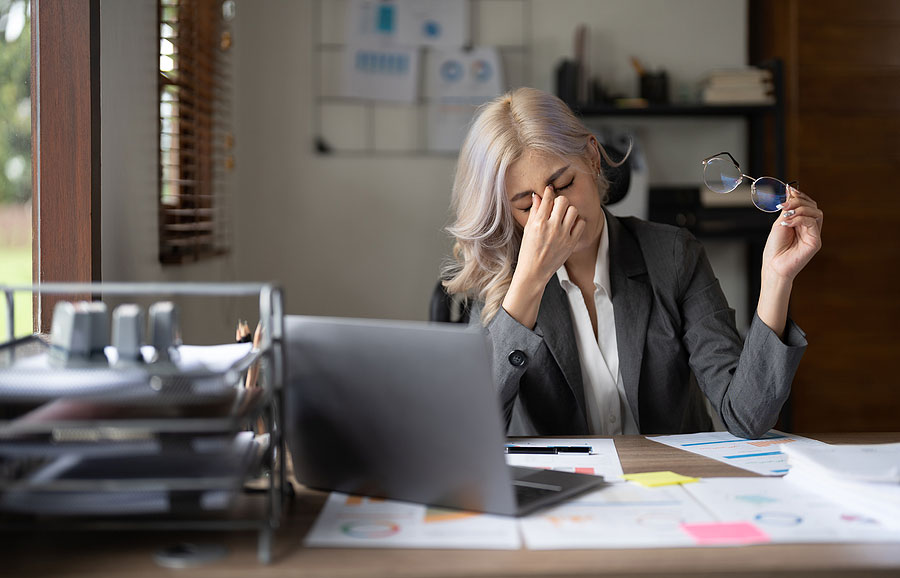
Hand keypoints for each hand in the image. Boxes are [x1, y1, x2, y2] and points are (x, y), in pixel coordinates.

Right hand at [501, 185, 584, 328]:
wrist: (534, 271)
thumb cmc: (528, 251)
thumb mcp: (528, 230)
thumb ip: (534, 212)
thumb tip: (538, 197)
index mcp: (539, 223)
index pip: (547, 198)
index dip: (549, 192)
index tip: (550, 190)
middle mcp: (552, 227)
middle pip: (563, 201)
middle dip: (560, 201)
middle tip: (557, 207)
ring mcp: (563, 235)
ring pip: (574, 210)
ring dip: (569, 211)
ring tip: (564, 217)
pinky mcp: (571, 243)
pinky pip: (581, 224)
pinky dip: (577, 222)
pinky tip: (570, 226)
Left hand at [762, 185, 822, 282]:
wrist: (773, 265)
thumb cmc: (775, 247)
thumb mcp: (780, 223)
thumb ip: (787, 208)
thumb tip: (790, 190)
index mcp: (802, 223)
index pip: (807, 204)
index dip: (800, 196)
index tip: (789, 190)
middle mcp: (810, 228)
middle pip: (813, 206)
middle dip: (798, 201)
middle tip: (784, 205)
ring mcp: (814, 234)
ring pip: (815, 212)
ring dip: (799, 209)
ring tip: (786, 215)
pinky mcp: (816, 241)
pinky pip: (812, 223)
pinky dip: (799, 219)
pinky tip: (788, 222)